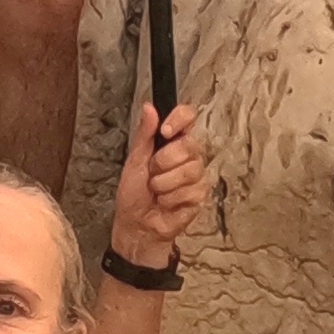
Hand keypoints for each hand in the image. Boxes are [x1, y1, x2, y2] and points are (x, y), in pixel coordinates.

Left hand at [111, 96, 207, 268]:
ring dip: (164, 184)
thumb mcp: (134, 160)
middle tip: (152, 173)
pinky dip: (171, 199)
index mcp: (172, 142)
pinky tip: (166, 203)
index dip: (179, 120)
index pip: (187, 117)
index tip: (164, 131)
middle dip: (163, 162)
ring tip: (157, 191)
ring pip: (190, 170)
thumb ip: (144, 134)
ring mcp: (196, 176)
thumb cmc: (134, 194)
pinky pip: (190, 191)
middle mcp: (188, 156)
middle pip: (189, 145)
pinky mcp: (200, 196)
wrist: (136, 225)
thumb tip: (149, 108)